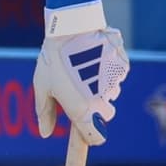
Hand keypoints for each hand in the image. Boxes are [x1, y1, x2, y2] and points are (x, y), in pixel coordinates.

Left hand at [33, 6, 129, 145]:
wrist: (71, 27)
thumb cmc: (53, 58)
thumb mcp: (43, 87)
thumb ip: (45, 113)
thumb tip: (45, 133)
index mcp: (81, 110)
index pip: (96, 138)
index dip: (91, 136)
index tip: (84, 130)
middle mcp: (101, 101)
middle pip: (106, 115)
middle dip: (96, 109)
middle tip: (80, 90)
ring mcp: (114, 84)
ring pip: (112, 94)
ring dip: (102, 88)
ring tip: (84, 69)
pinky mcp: (122, 67)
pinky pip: (117, 76)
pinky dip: (108, 72)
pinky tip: (95, 59)